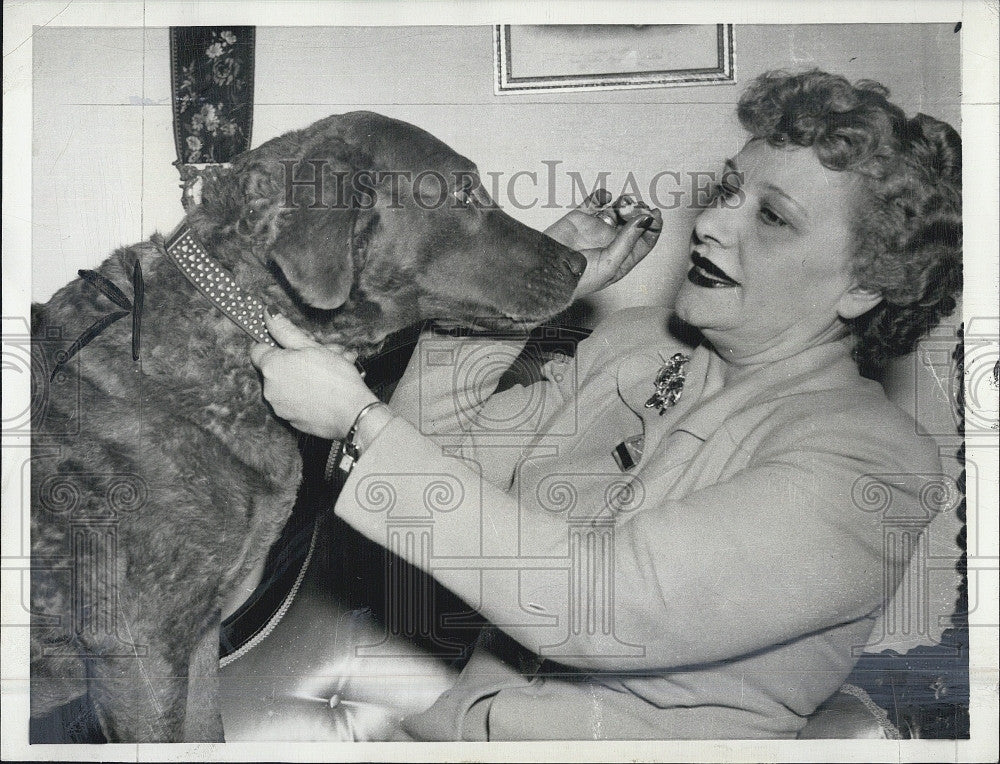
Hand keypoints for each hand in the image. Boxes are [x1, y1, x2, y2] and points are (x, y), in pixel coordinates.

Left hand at [249, 311, 376, 439]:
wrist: (354, 415)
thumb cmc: (336, 379)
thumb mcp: (313, 347)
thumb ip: (286, 331)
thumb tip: (269, 314)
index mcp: (272, 367)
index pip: (258, 350)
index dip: (275, 344)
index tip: (292, 344)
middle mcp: (270, 389)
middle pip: (278, 367)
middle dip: (298, 360)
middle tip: (323, 355)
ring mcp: (280, 408)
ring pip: (289, 385)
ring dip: (307, 376)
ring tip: (333, 373)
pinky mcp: (292, 421)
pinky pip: (296, 402)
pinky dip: (309, 395)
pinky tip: (328, 390)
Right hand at [545, 190, 661, 299]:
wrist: (548, 272)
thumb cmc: (578, 280)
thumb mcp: (610, 264)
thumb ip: (628, 241)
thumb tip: (644, 220)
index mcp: (620, 259)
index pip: (643, 241)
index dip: (652, 227)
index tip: (655, 215)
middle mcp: (609, 243)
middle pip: (632, 222)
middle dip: (639, 212)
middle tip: (639, 206)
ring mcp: (595, 229)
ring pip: (616, 210)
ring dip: (624, 203)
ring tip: (623, 203)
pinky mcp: (580, 218)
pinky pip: (595, 202)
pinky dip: (602, 195)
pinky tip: (606, 197)